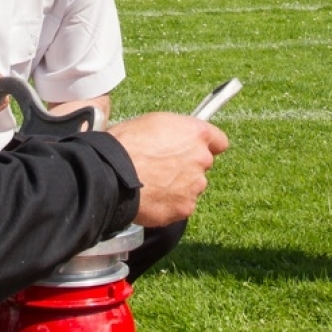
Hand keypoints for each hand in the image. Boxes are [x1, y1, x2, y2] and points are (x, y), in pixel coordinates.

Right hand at [108, 112, 229, 227]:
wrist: (112, 173)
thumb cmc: (126, 143)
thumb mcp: (153, 122)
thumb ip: (175, 132)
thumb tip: (174, 139)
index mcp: (197, 133)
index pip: (219, 141)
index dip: (207, 145)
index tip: (196, 149)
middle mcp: (201, 159)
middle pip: (202, 166)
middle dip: (187, 167)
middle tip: (162, 167)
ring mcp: (195, 186)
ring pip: (191, 187)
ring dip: (178, 187)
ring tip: (152, 185)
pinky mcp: (184, 208)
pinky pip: (181, 207)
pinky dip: (169, 205)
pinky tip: (151, 199)